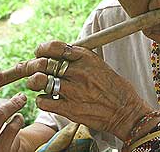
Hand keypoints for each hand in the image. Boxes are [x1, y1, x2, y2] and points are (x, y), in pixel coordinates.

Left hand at [20, 41, 154, 139]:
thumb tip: (57, 55)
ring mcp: (73, 91)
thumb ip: (78, 59)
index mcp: (85, 57)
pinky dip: (41, 100)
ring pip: (39, 80)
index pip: (55, 47)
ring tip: (36, 84)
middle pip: (43, 63)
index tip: (39, 53)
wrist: (126, 111)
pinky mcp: (70, 109)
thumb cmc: (114, 88)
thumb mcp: (99, 64)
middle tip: (32, 70)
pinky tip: (47, 99)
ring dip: (34, 82)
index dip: (42, 49)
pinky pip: (43, 101)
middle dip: (32, 65)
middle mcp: (78, 71)